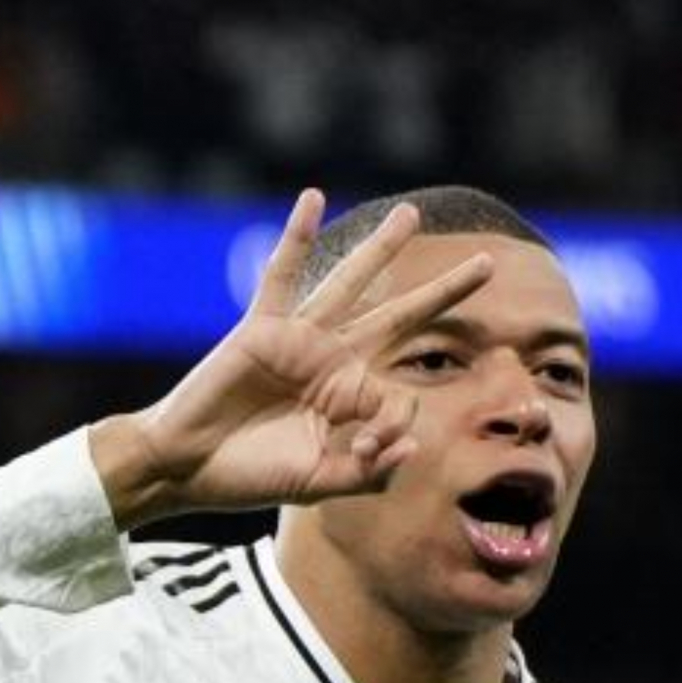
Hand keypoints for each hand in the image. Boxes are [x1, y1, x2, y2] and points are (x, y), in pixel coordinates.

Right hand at [89, 188, 494, 526]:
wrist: (192, 469)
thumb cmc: (254, 477)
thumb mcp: (323, 485)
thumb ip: (371, 470)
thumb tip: (414, 440)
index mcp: (353, 401)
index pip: (401, 398)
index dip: (393, 429)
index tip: (365, 453)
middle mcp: (335, 363)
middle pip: (402, 318)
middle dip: (445, 292)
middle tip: (489, 263)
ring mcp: (301, 340)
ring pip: (352, 284)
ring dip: (382, 247)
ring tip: (412, 214)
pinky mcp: (263, 328)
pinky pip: (283, 275)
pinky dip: (296, 236)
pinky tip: (314, 197)